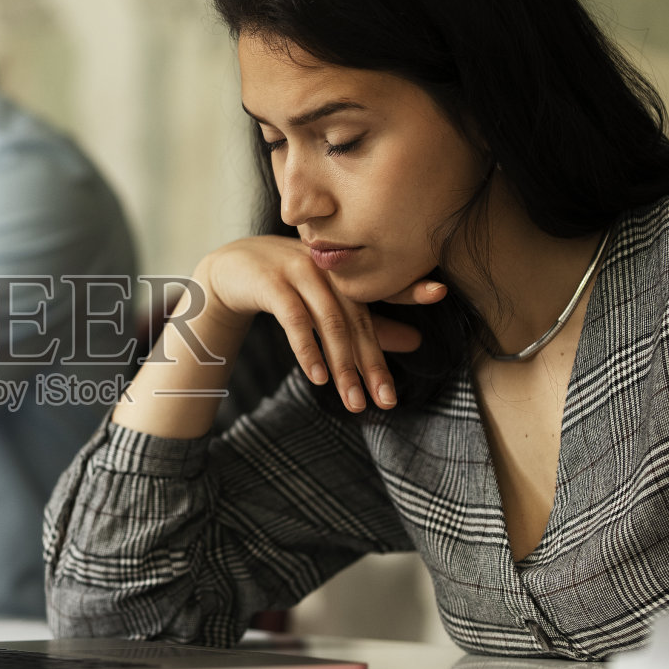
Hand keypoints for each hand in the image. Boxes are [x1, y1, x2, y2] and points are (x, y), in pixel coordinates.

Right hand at [197, 235, 446, 411]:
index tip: (439, 292)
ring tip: (354, 401)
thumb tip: (418, 342)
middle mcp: (327, 267)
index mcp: (345, 270)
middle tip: (387, 400)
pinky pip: (294, 320)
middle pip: (356, 318)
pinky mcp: (271, 284)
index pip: (381, 285)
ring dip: (343, 365)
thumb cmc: (286, 287)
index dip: (409, 287)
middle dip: (372, 363)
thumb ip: (368, 324)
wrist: (228, 271)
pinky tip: (318, 376)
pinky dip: (308, 349)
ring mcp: (298, 271)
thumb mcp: (328, 305)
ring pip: (329, 323)